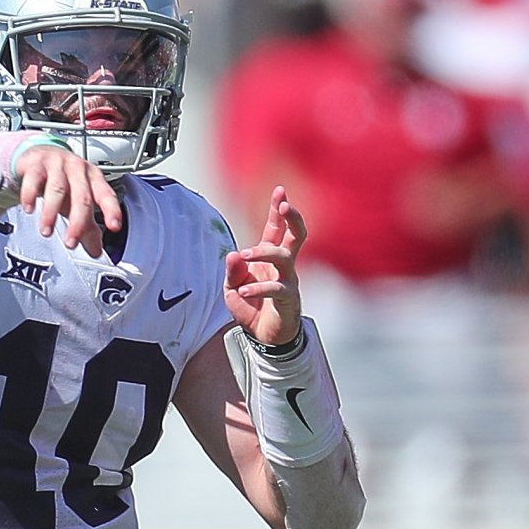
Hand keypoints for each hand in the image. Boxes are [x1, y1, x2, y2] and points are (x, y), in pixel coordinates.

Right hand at [13, 143, 123, 257]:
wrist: (39, 155)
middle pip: (81, 196)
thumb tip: (96, 252)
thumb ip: (88, 227)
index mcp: (93, 178)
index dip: (111, 210)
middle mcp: (78, 170)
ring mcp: (57, 164)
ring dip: (51, 213)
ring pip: (57, 188)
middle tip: (71, 242)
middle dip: (77, 222)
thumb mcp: (77, 202)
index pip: (106, 194)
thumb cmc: (63, 180)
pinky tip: (29, 208)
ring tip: (46, 231)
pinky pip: (33, 179)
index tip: (114, 226)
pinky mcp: (36, 164)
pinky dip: (30, 195)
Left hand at [224, 186, 307, 349]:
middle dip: (292, 218)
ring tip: (245, 254)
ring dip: (264, 253)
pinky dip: (258, 288)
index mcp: (269, 257)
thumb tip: (233, 254)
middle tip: (286, 205)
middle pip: (296, 235)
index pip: (276, 228)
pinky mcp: (288, 299)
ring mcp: (288, 280)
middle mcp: (282, 265)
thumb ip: (233, 271)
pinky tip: (243, 291)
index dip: (278, 209)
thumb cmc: (251, 307)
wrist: (264, 337)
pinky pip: (276, 288)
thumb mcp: (232, 287)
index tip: (280, 190)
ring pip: (285, 257)